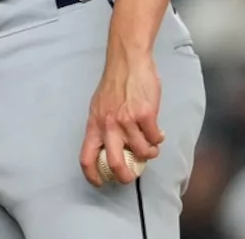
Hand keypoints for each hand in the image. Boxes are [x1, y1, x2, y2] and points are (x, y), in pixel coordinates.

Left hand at [80, 50, 163, 186]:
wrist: (128, 61)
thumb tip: (110, 147)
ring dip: (149, 153)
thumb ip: (103, 125)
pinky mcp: (145, 115)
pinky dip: (158, 138)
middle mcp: (108, 124)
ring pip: (142, 152)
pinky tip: (157, 132)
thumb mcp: (100, 106)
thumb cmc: (115, 83)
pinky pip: (155, 138)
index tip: (100, 182)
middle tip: (132, 176)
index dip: (92, 174)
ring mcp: (127, 120)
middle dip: (126, 177)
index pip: (86, 156)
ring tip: (151, 145)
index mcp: (94, 123)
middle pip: (114, 163)